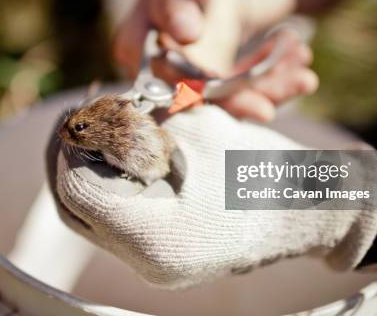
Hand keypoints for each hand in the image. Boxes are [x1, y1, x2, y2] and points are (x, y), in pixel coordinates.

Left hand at [52, 106, 376, 288]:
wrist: (308, 210)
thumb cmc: (263, 168)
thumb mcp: (198, 130)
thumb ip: (140, 120)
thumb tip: (98, 109)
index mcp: (156, 236)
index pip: (78, 190)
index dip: (73, 145)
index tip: (84, 109)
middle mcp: (147, 262)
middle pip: (74, 209)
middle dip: (67, 157)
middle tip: (78, 118)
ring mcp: (153, 266)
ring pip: (88, 219)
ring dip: (84, 171)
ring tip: (97, 131)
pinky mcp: (160, 258)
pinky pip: (113, 223)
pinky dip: (108, 185)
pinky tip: (119, 155)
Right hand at [113, 0, 317, 121]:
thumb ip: (174, 1)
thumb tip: (184, 33)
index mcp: (137, 50)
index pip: (161, 82)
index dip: (192, 93)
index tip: (226, 92)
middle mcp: (162, 76)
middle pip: (201, 101)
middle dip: (244, 100)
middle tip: (283, 94)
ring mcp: (196, 87)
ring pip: (232, 101)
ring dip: (271, 89)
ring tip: (304, 75)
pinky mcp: (224, 91)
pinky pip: (250, 91)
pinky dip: (278, 78)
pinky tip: (298, 58)